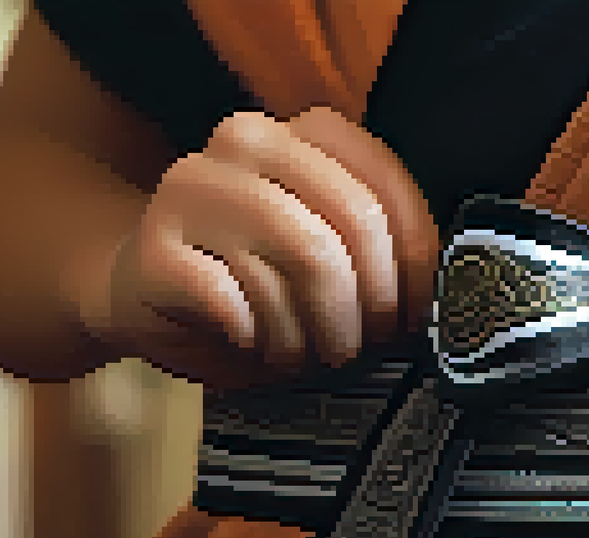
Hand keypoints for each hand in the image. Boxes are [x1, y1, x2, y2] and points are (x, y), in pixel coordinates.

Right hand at [77, 107, 438, 387]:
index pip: (386, 185)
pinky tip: (251, 343)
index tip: (413, 316)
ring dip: (315, 327)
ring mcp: (193, 187)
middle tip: (357, 346)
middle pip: (350, 223)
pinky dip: (258, 338)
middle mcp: (246, 141)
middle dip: (368, 302)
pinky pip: (236, 299)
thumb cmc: (256, 281)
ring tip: (303, 353)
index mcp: (303, 133)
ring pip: (301, 256)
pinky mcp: (152, 246)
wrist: (144, 293)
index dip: (415, 261)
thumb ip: (383, 252)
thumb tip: (444, 292)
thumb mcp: (332, 256)